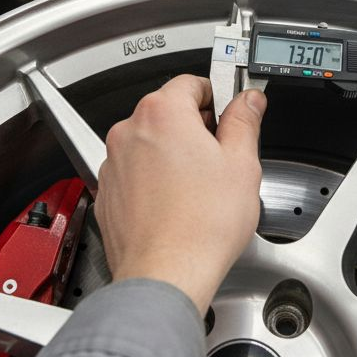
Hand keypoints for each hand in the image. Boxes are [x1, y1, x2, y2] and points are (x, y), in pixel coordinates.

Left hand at [97, 75, 266, 314]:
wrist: (166, 273)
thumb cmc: (201, 226)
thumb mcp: (241, 164)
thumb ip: (244, 121)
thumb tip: (248, 101)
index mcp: (162, 113)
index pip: (191, 82)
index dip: (217, 95)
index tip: (230, 110)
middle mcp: (129, 132)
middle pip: (167, 112)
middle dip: (195, 127)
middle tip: (222, 155)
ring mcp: (114, 163)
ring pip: (150, 144)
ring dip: (173, 155)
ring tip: (200, 187)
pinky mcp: (108, 193)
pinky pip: (135, 174)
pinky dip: (154, 181)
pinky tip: (178, 204)